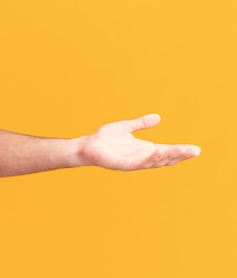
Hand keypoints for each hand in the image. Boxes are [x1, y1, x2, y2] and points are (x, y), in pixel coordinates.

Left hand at [79, 114, 200, 170]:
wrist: (87, 145)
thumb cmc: (105, 138)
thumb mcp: (126, 127)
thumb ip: (141, 124)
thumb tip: (158, 117)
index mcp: (144, 149)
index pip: (166, 151)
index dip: (180, 150)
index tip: (195, 149)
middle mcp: (141, 157)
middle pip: (165, 158)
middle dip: (180, 155)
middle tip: (195, 151)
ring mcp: (133, 162)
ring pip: (154, 162)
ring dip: (168, 156)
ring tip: (182, 151)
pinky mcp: (123, 164)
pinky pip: (139, 163)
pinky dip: (149, 159)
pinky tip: (157, 152)